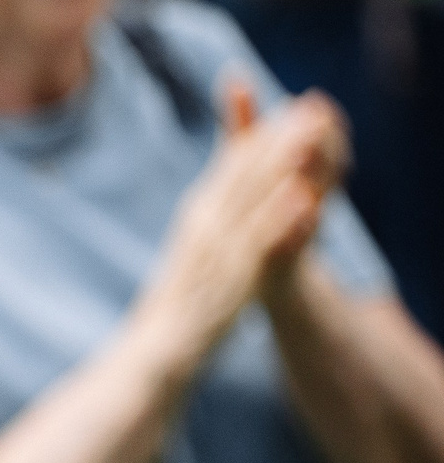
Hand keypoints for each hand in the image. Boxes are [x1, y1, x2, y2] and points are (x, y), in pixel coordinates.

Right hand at [141, 79, 349, 362]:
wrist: (148, 356)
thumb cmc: (170, 315)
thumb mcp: (190, 262)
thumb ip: (208, 234)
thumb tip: (218, 215)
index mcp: (196, 222)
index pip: (230, 171)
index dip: (262, 138)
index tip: (291, 110)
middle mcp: (203, 229)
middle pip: (245, 175)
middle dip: (280, 139)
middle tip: (313, 106)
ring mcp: (216, 253)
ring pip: (254, 200)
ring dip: (284, 166)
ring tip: (313, 135)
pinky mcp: (229, 281)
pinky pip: (259, 245)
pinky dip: (280, 219)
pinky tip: (304, 197)